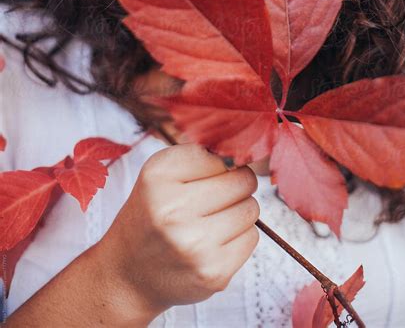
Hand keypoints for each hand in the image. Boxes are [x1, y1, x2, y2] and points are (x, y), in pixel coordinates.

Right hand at [97, 143, 259, 316]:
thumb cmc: (153, 214)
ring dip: (238, 211)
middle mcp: (173, 210)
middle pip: (243, 180)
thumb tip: (252, 155)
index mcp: (158, 176)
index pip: (222, 154)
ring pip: (251, 209)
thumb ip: (203, 155)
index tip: (205, 177)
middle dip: (236, 185)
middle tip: (214, 198)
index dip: (220, 164)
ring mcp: (194, 245)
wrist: (129, 273)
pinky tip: (214, 242)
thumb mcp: (162, 173)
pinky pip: (252, 238)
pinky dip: (239, 237)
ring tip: (212, 220)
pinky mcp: (213, 273)